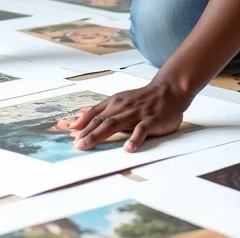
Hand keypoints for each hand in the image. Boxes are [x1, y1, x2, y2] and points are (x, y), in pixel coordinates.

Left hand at [68, 79, 189, 152]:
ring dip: (99, 135)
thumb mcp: (121, 100)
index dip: (83, 124)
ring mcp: (136, 113)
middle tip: (76, 145)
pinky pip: (141, 130)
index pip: (95, 114)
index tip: (71, 134)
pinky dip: (134, 139)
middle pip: (101, 120)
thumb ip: (103, 110)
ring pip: (115, 124)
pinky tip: (128, 149)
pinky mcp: (151, 120)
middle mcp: (123, 107)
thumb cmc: (142, 99)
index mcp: (115, 102)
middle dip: (87, 133)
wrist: (168, 90)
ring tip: (88, 145)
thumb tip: (80, 122)